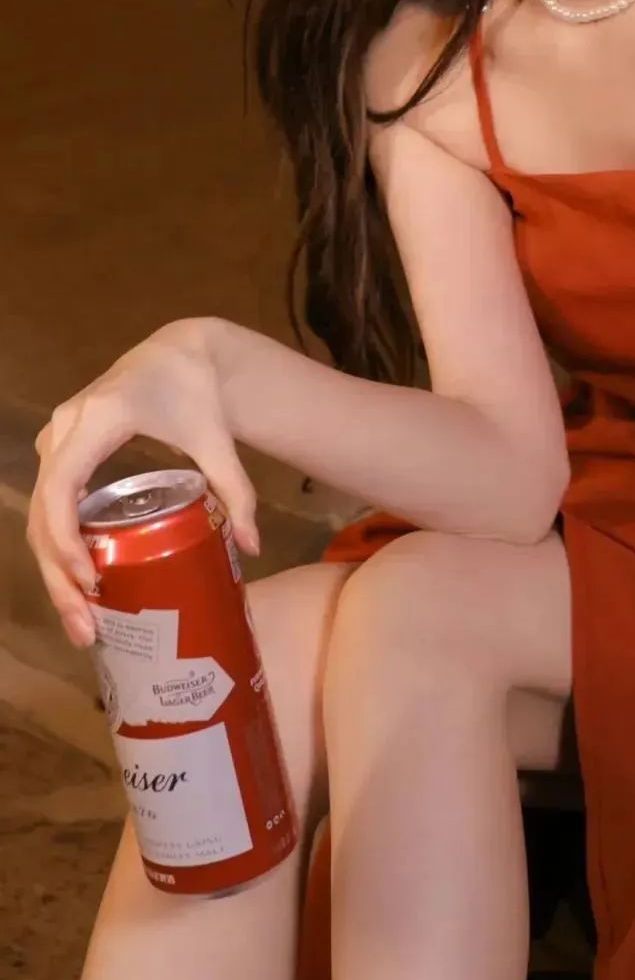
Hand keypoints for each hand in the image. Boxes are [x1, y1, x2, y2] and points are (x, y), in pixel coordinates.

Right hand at [27, 319, 260, 649]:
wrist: (177, 350)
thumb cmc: (196, 391)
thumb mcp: (216, 439)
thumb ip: (237, 489)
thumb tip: (252, 547)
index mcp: (101, 418)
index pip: (62, 486)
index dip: (66, 539)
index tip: (91, 581)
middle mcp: (67, 426)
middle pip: (42, 511)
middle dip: (58, 576)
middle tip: (86, 628)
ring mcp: (57, 437)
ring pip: (37, 513)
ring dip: (53, 569)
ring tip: (82, 621)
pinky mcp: (59, 449)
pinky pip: (46, 503)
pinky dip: (56, 547)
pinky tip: (78, 586)